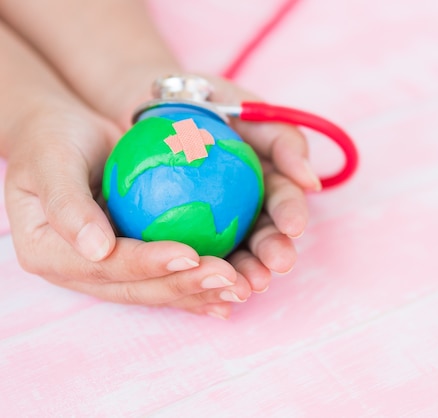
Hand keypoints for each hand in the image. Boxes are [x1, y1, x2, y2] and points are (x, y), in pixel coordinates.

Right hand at [4, 99, 256, 318]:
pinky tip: (233, 288)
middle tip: (230, 279)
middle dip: (186, 286)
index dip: (147, 264)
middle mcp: (82, 270)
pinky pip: (170, 274)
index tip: (190, 254)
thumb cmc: (52, 140)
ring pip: (159, 288)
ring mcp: (111, 269)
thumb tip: (97, 250)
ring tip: (241, 288)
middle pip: (138, 288)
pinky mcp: (136, 258)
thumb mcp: (51, 160)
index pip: (105, 267)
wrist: (65, 136)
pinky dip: (201, 284)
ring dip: (201, 292)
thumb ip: (68, 204)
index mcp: (50, 254)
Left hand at [146, 74, 321, 316]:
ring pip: (235, 252)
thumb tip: (311, 181)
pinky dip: (201, 271)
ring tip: (246, 287)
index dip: (292, 213)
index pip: (285, 198)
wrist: (150, 109)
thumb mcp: (245, 108)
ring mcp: (220, 224)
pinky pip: (195, 255)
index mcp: (269, 178)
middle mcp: (250, 206)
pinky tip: (202, 284)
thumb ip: (282, 140)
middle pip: (266, 233)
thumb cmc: (203, 101)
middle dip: (273, 252)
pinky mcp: (188, 235)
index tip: (292, 227)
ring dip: (245, 271)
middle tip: (274, 266)